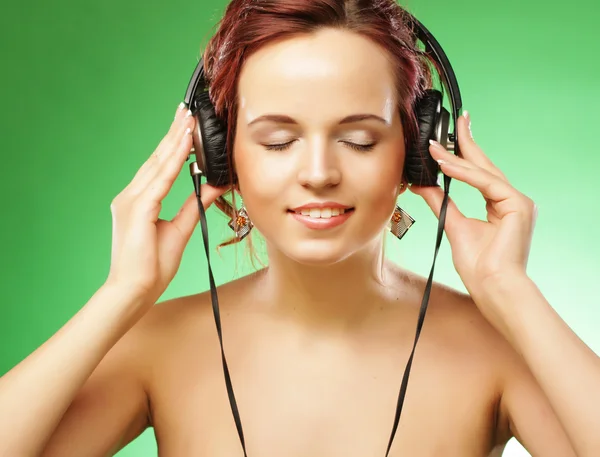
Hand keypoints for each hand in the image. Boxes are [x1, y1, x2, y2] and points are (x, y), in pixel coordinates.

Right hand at [105, 103, 226, 304]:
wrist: (134, 290)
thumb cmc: (152, 266)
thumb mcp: (181, 228)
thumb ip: (196, 204)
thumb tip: (214, 185)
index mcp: (139, 201)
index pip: (159, 166)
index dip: (172, 144)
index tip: (184, 125)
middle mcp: (131, 196)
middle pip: (157, 159)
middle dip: (174, 133)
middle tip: (186, 111)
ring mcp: (131, 200)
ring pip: (158, 164)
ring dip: (175, 140)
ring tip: (189, 119)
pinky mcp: (138, 208)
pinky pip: (160, 179)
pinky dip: (174, 160)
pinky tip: (185, 144)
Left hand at [409, 112, 537, 300]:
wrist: (492, 287)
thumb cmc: (478, 265)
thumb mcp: (453, 224)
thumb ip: (441, 202)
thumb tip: (421, 184)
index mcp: (501, 204)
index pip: (480, 172)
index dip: (466, 152)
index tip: (453, 133)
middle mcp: (512, 199)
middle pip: (485, 165)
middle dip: (468, 142)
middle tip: (458, 119)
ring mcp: (518, 201)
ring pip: (483, 172)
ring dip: (457, 159)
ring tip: (434, 148)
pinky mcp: (518, 205)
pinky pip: (486, 183)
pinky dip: (464, 174)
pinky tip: (445, 165)